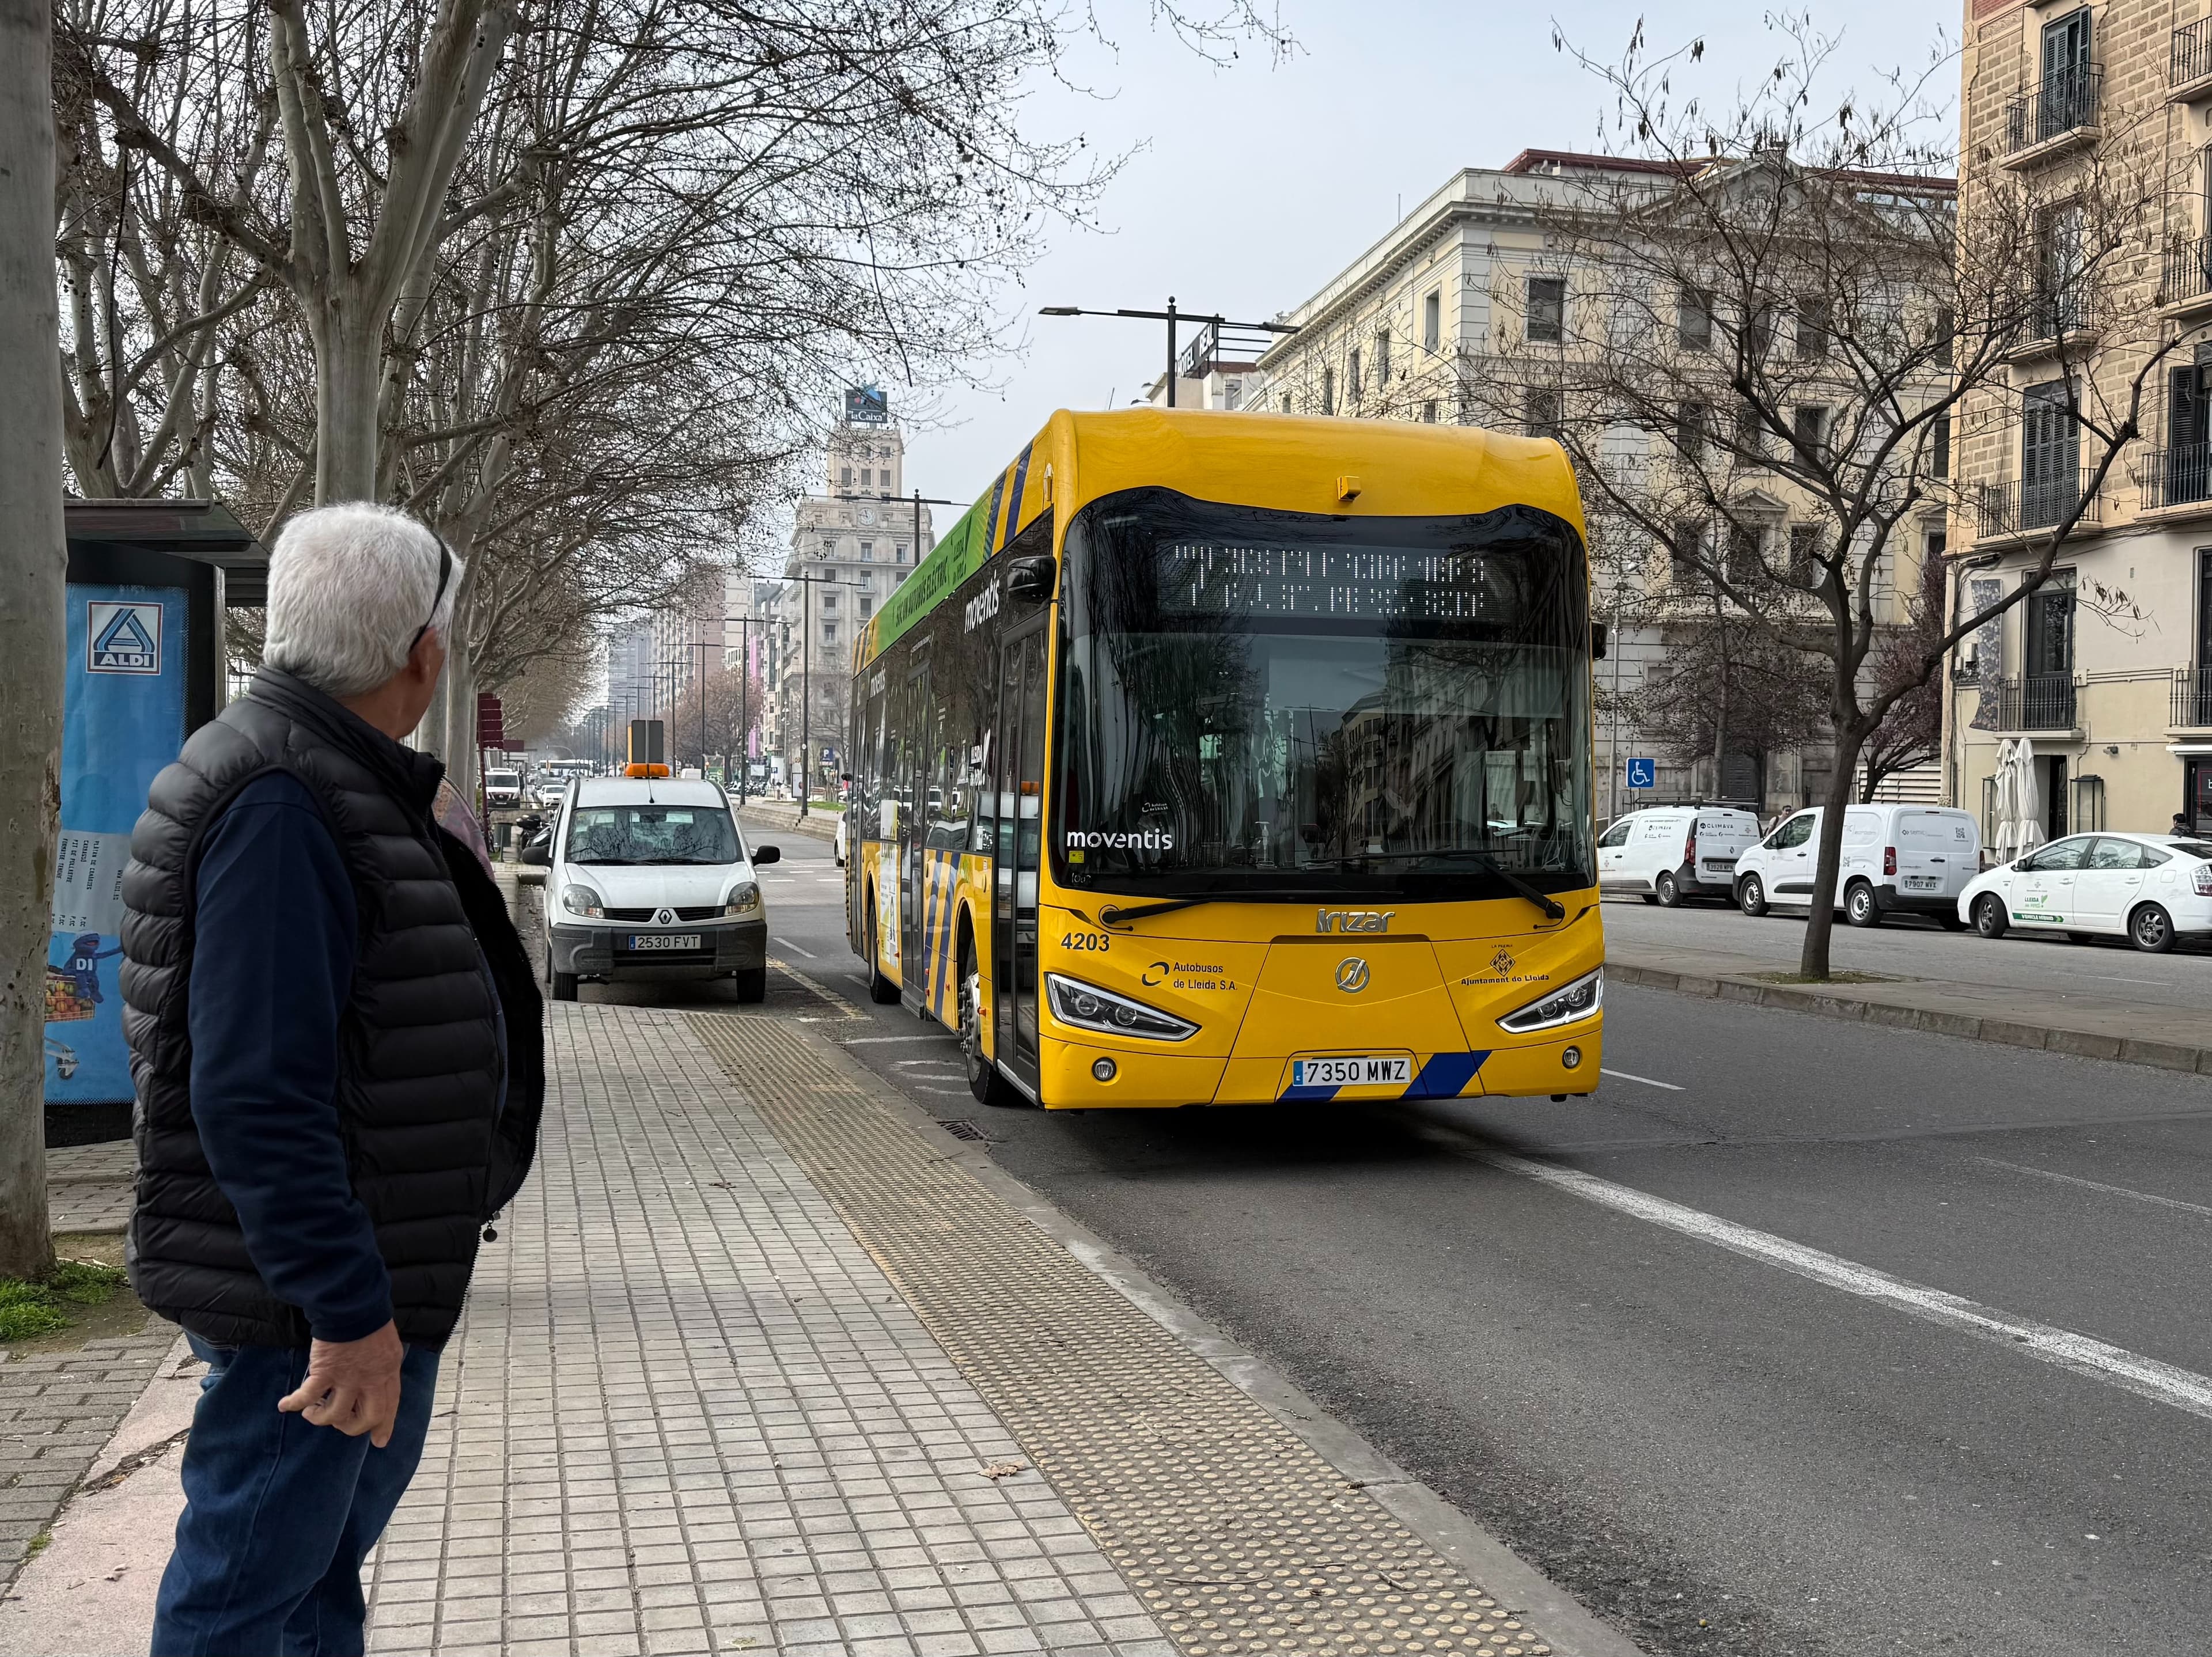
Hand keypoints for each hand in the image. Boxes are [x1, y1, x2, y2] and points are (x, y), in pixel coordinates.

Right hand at [278, 1321, 403, 1445]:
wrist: (353, 1305)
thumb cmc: (369, 1319)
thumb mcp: (386, 1345)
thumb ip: (380, 1365)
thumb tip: (373, 1379)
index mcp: (388, 1371)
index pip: (390, 1404)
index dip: (384, 1424)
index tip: (379, 1441)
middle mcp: (371, 1379)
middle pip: (366, 1417)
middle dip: (351, 1426)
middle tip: (339, 1423)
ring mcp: (348, 1377)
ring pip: (336, 1413)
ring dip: (321, 1417)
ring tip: (311, 1411)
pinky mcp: (325, 1372)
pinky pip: (308, 1396)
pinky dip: (294, 1403)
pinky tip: (285, 1405)